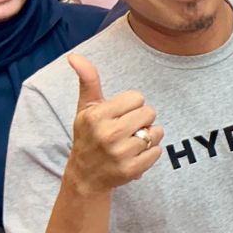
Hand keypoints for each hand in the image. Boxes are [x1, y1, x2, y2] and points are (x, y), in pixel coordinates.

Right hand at [62, 54, 163, 195]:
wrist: (85, 176)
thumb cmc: (89, 135)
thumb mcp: (85, 108)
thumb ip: (87, 80)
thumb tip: (74, 56)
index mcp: (97, 116)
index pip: (138, 97)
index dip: (131, 105)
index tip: (118, 114)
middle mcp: (108, 134)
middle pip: (149, 113)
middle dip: (141, 119)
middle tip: (126, 129)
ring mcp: (120, 154)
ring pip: (157, 132)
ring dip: (149, 135)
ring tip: (131, 141)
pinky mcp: (132, 170)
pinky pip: (158, 151)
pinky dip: (151, 152)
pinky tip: (134, 155)